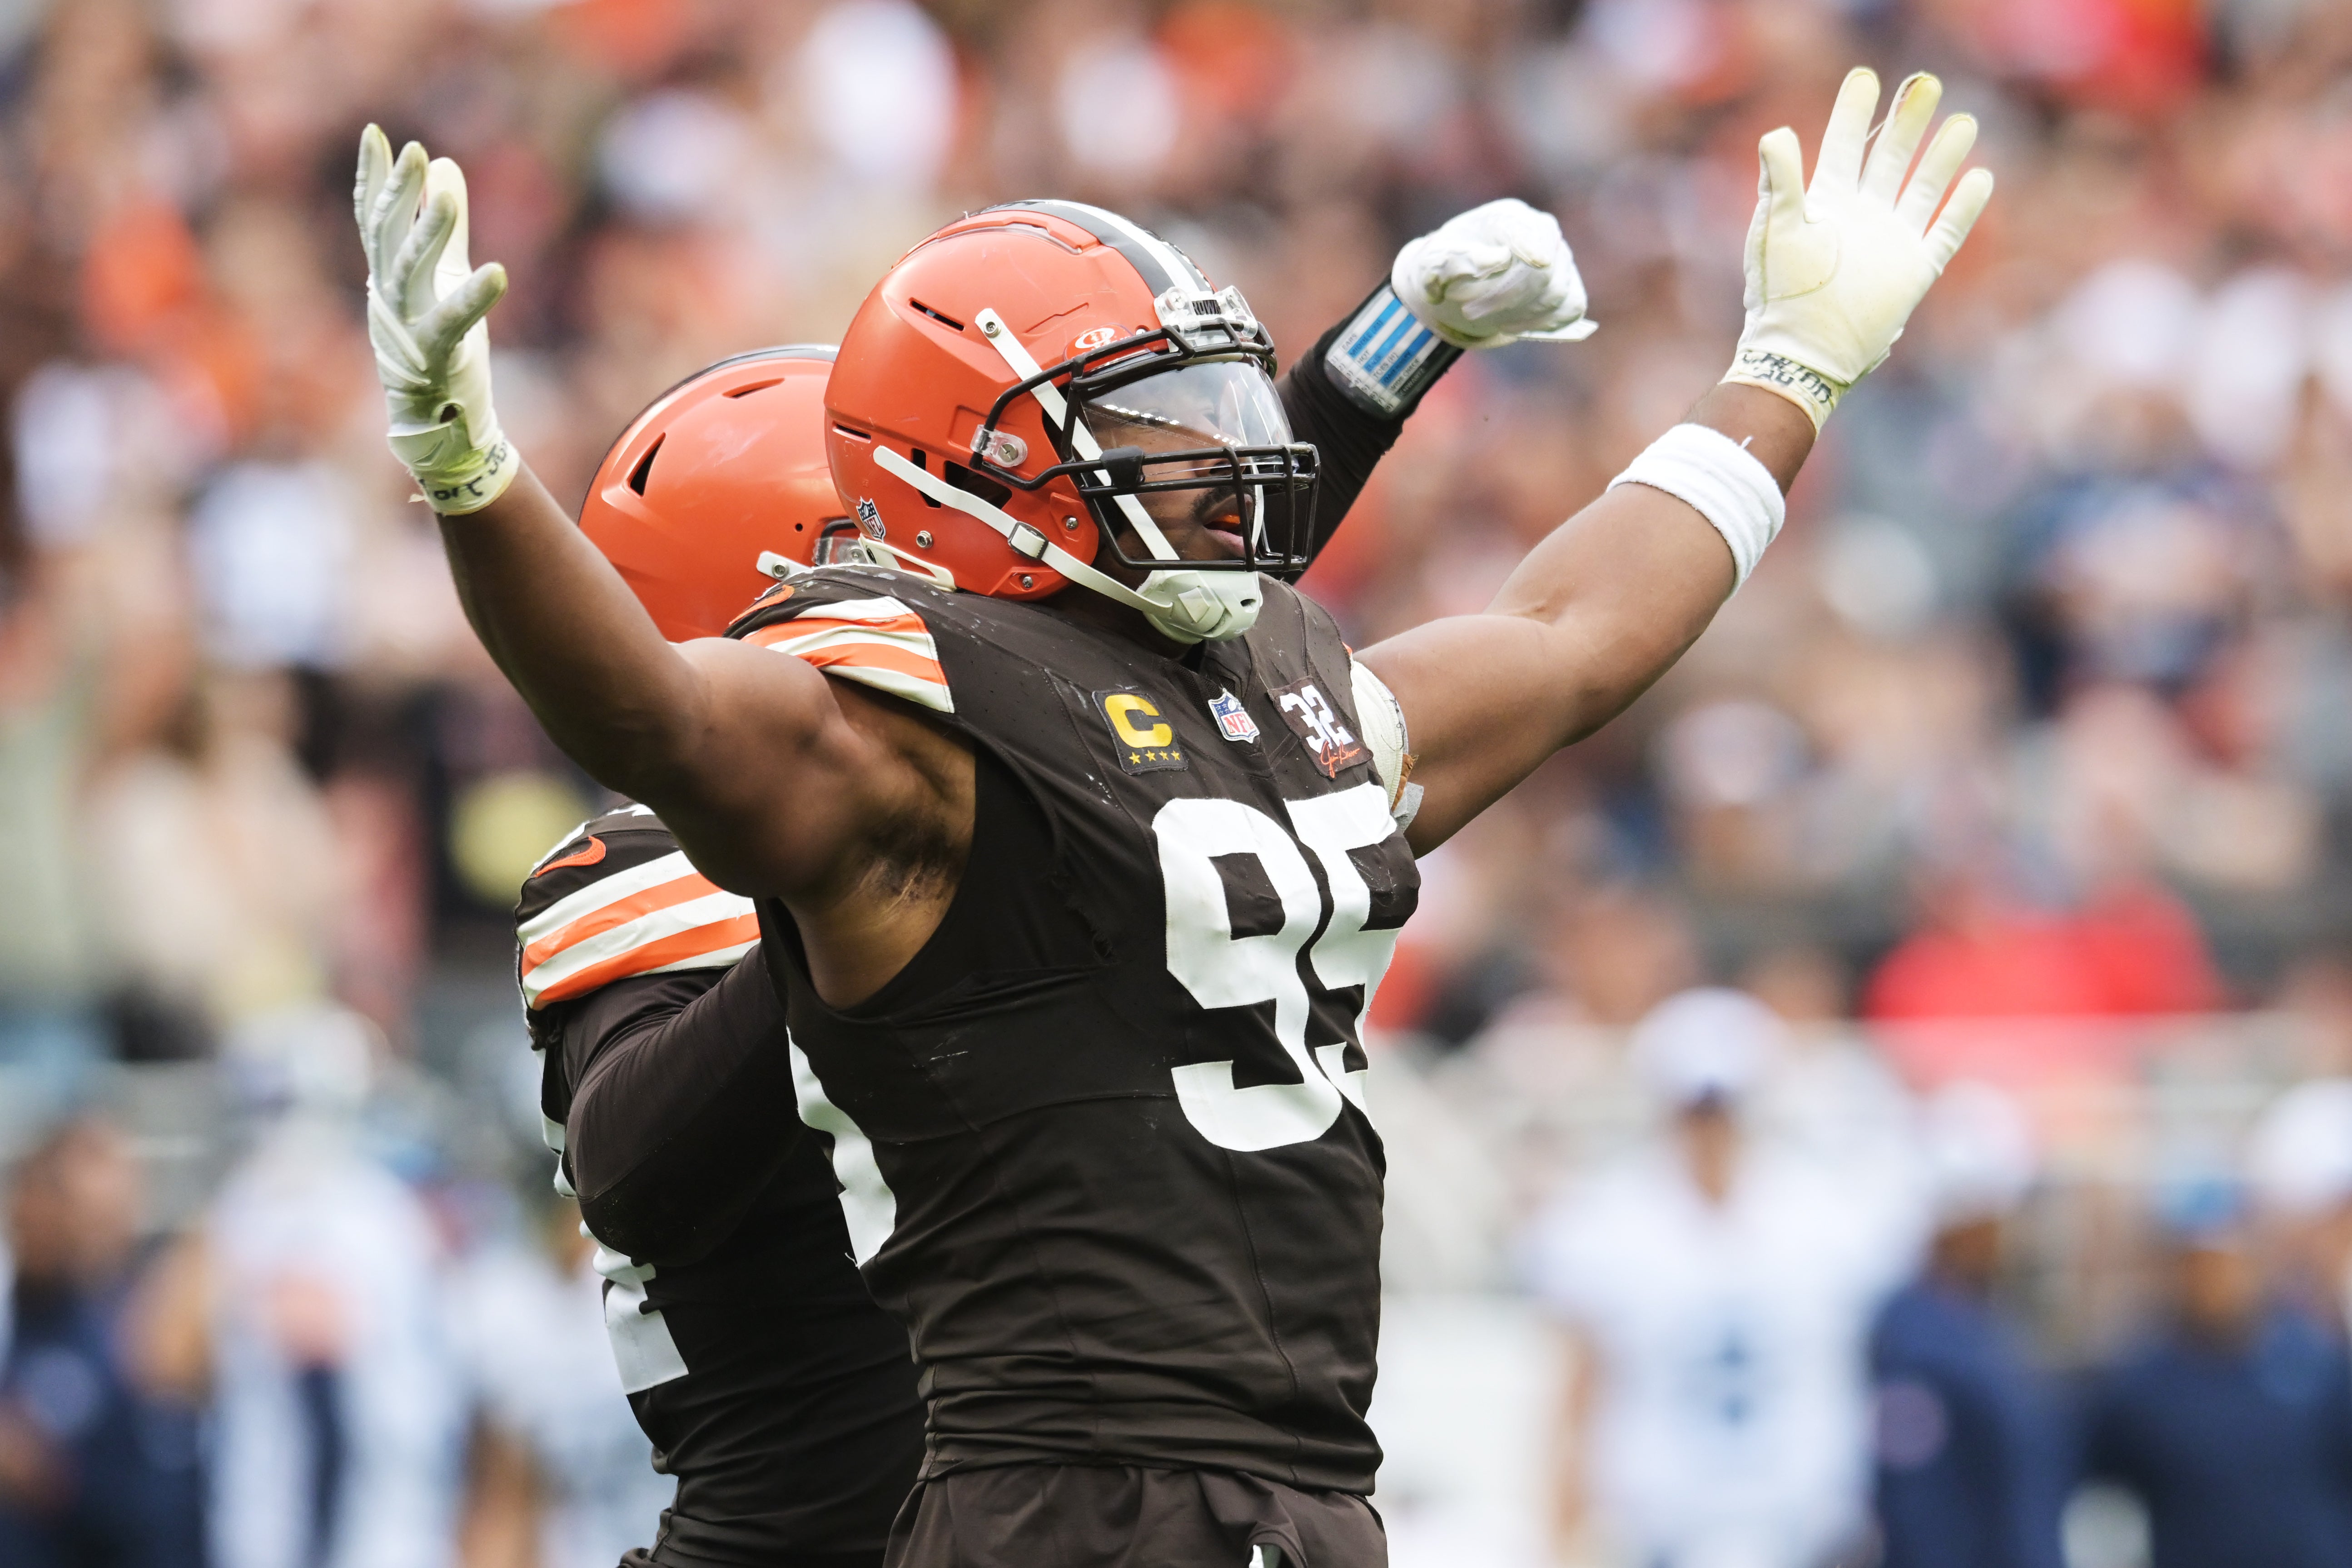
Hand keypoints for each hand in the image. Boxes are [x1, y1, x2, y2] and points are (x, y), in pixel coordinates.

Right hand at [354, 124, 515, 513]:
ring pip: (410, 272)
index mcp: (389, 278)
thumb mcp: (442, 275)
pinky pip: (451, 322)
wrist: (438, 423)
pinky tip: (498, 272)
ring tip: (448, 197)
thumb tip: (444, 167)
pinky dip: (472, 297)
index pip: (374, 220)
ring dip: (429, 232)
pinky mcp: (434, 357)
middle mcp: (389, 299)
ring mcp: (407, 328)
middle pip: (387, 237)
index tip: (375, 135)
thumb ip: (444, 224)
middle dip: (397, 193)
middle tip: (411, 151)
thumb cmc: (438, 347)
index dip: (374, 178)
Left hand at [1391, 198, 1595, 348]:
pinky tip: (1514, 325)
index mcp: (1507, 217)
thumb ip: (1457, 259)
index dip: (1533, 248)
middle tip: (1470, 312)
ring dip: (1521, 315)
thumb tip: (1500, 258)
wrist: (1457, 284)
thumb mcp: (1433, 263)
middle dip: (1507, 298)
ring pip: (1557, 292)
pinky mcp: (1568, 284)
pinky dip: (1545, 322)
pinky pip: (1571, 307)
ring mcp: (1560, 257)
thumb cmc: (1444, 268)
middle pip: (1545, 270)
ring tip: (1487, 319)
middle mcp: (1540, 231)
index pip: (1530, 232)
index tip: (1536, 263)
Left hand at [1723, 67, 1992, 428]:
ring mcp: (1889, 242)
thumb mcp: (1777, 231)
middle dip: (1907, 122)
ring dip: (1941, 156)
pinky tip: (1979, 177)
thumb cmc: (1783, 294)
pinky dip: (1963, 207)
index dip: (1853, 113)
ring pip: (1921, 187)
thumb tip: (1775, 133)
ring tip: (1963, 121)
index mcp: (1824, 205)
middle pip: (1888, 157)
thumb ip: (1780, 181)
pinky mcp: (1913, 271)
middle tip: (1926, 84)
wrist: (1804, 352)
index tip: (1864, 78)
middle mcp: (1860, 218)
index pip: (1842, 146)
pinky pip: (1944, 232)